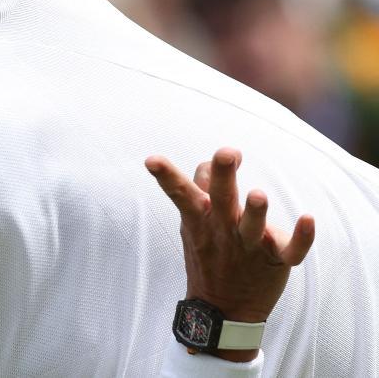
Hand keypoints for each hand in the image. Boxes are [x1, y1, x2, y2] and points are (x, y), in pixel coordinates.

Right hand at [145, 148, 314, 361]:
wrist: (223, 308)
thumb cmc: (208, 255)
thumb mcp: (193, 225)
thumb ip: (199, 191)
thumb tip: (208, 162)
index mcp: (200, 218)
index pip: (180, 192)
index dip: (167, 175)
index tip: (153, 160)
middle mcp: (223, 229)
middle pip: (221, 198)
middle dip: (223, 175)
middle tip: (226, 154)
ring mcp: (249, 246)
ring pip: (252, 226)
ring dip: (255, 211)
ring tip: (257, 194)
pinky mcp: (276, 260)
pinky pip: (292, 250)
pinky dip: (302, 237)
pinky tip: (308, 219)